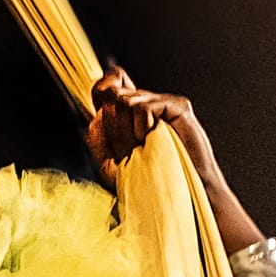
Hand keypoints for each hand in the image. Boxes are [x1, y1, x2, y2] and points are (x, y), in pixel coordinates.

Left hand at [85, 65, 264, 252]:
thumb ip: (97, 139)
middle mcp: (147, 103)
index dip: (101, 89)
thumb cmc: (149, 183)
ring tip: (140, 147)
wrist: (181, 195)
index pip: (111, 81)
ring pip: (124, 100)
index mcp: (131, 113)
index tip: (100, 111)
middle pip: (112, 93)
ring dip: (125, 131)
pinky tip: (151, 139)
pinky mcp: (177, 106)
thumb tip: (94, 115)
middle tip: (127, 149)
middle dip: (112, 126)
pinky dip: (141, 127)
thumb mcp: (110, 165)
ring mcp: (163, 103)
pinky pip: (143, 106)